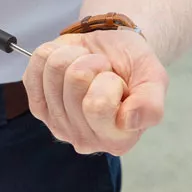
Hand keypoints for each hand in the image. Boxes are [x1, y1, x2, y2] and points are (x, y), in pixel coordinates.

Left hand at [23, 28, 167, 155]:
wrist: (114, 52)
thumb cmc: (133, 67)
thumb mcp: (154, 80)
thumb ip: (151, 105)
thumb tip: (128, 122)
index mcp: (117, 140)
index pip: (97, 105)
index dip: (110, 80)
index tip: (119, 82)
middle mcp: (85, 139)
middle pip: (74, 82)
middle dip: (93, 64)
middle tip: (103, 71)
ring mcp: (57, 123)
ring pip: (54, 69)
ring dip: (75, 56)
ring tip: (87, 65)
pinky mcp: (37, 104)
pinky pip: (37, 63)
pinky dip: (56, 52)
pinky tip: (69, 63)